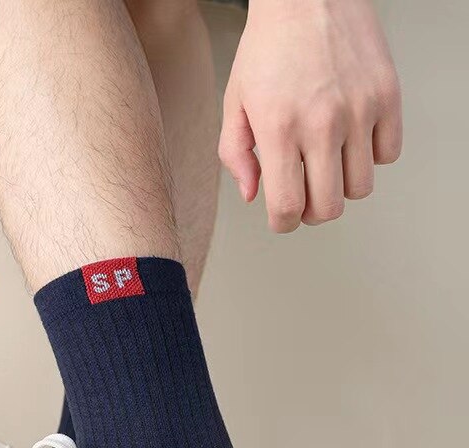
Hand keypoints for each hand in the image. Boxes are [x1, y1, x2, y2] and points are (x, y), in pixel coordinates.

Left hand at [219, 0, 401, 232]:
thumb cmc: (267, 48)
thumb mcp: (234, 102)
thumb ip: (236, 155)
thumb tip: (253, 195)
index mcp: (279, 129)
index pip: (287, 208)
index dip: (283, 223)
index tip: (281, 218)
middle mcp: (322, 123)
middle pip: (328, 208)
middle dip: (311, 212)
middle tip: (303, 196)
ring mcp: (360, 109)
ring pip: (361, 188)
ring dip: (342, 186)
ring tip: (326, 165)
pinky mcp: (387, 95)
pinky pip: (388, 154)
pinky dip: (371, 157)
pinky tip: (351, 140)